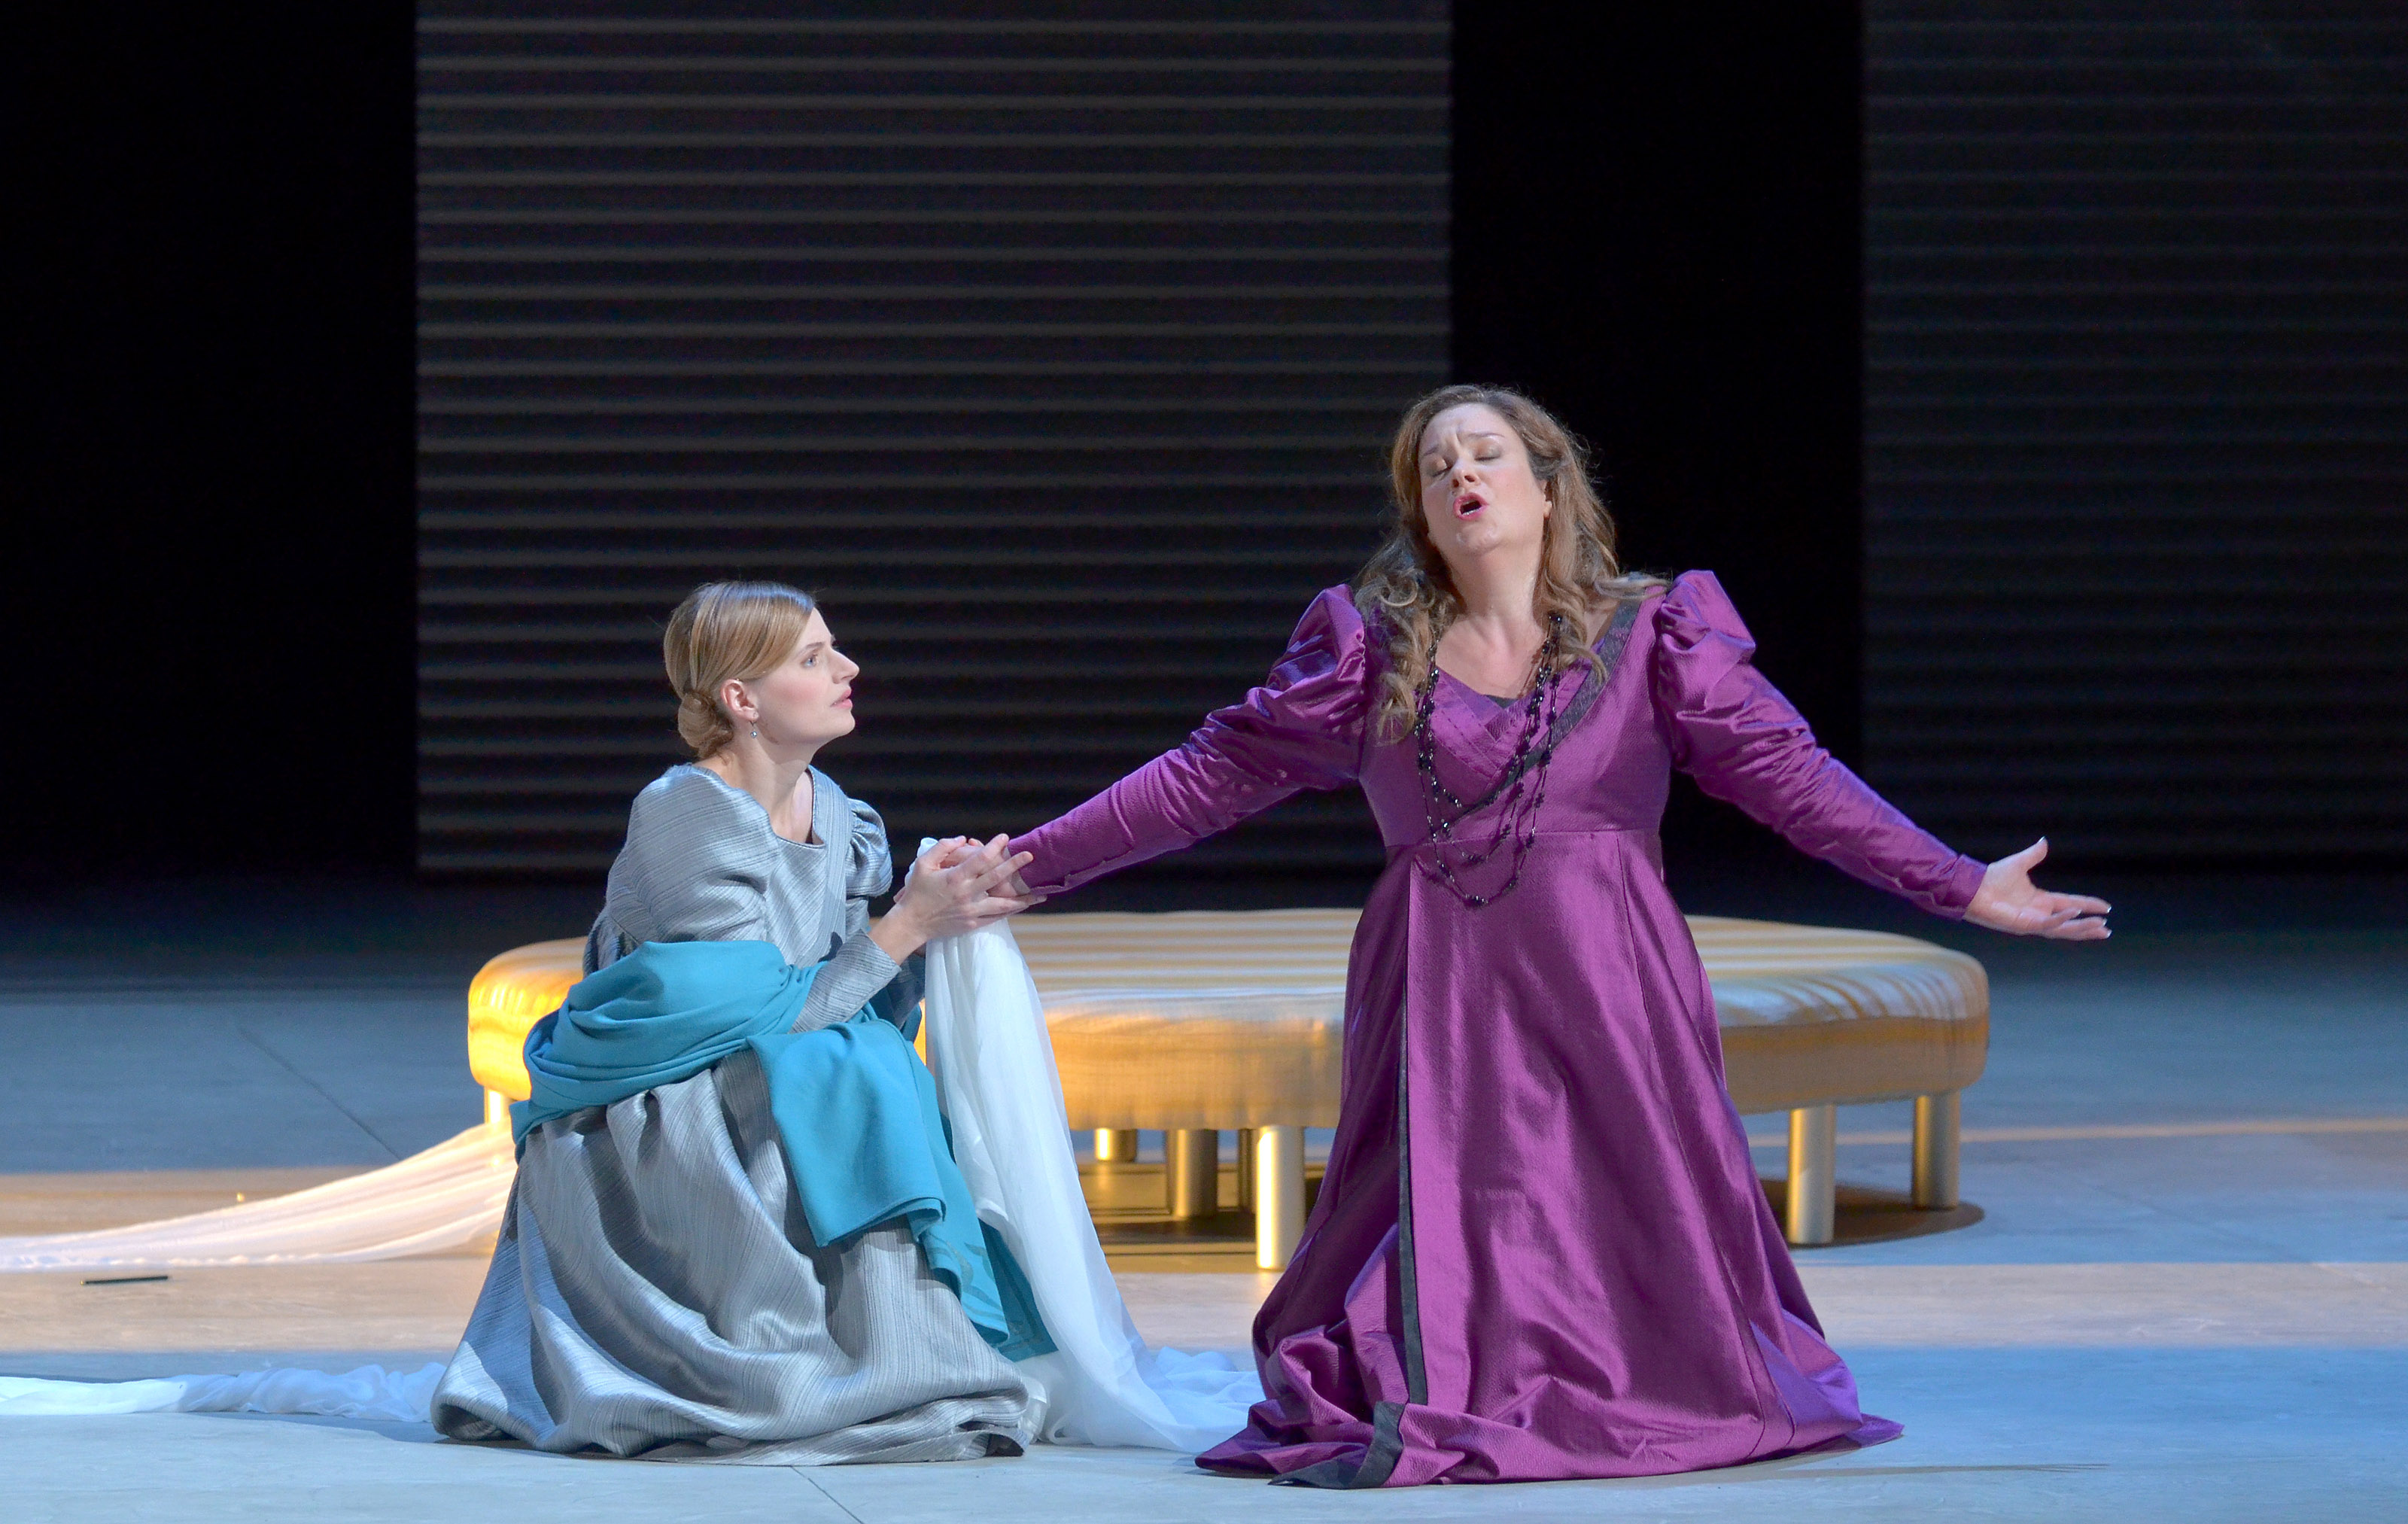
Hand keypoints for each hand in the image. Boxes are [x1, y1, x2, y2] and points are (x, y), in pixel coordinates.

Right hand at [871, 835, 1041, 960]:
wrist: (912, 923)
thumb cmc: (917, 892)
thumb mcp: (923, 864)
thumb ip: (942, 848)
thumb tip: (962, 839)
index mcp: (955, 878)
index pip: (979, 859)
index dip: (994, 846)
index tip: (1005, 838)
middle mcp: (967, 894)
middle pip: (996, 878)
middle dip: (1014, 865)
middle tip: (1030, 855)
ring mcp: (971, 911)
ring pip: (1002, 904)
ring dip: (1022, 898)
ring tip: (1039, 893)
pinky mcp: (972, 923)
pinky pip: (995, 917)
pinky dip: (1009, 911)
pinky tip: (1021, 906)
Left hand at [1964, 839, 2110, 940]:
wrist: (1973, 887)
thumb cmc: (1991, 879)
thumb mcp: (2019, 863)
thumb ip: (2033, 855)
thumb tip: (2044, 842)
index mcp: (2040, 901)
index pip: (2071, 904)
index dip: (2088, 905)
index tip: (2106, 907)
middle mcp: (2039, 913)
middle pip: (2071, 923)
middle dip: (2089, 926)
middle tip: (2108, 929)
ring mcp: (2032, 921)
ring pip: (2063, 929)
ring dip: (2082, 928)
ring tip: (2102, 928)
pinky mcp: (2024, 924)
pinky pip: (2047, 923)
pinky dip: (2061, 919)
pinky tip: (2075, 913)